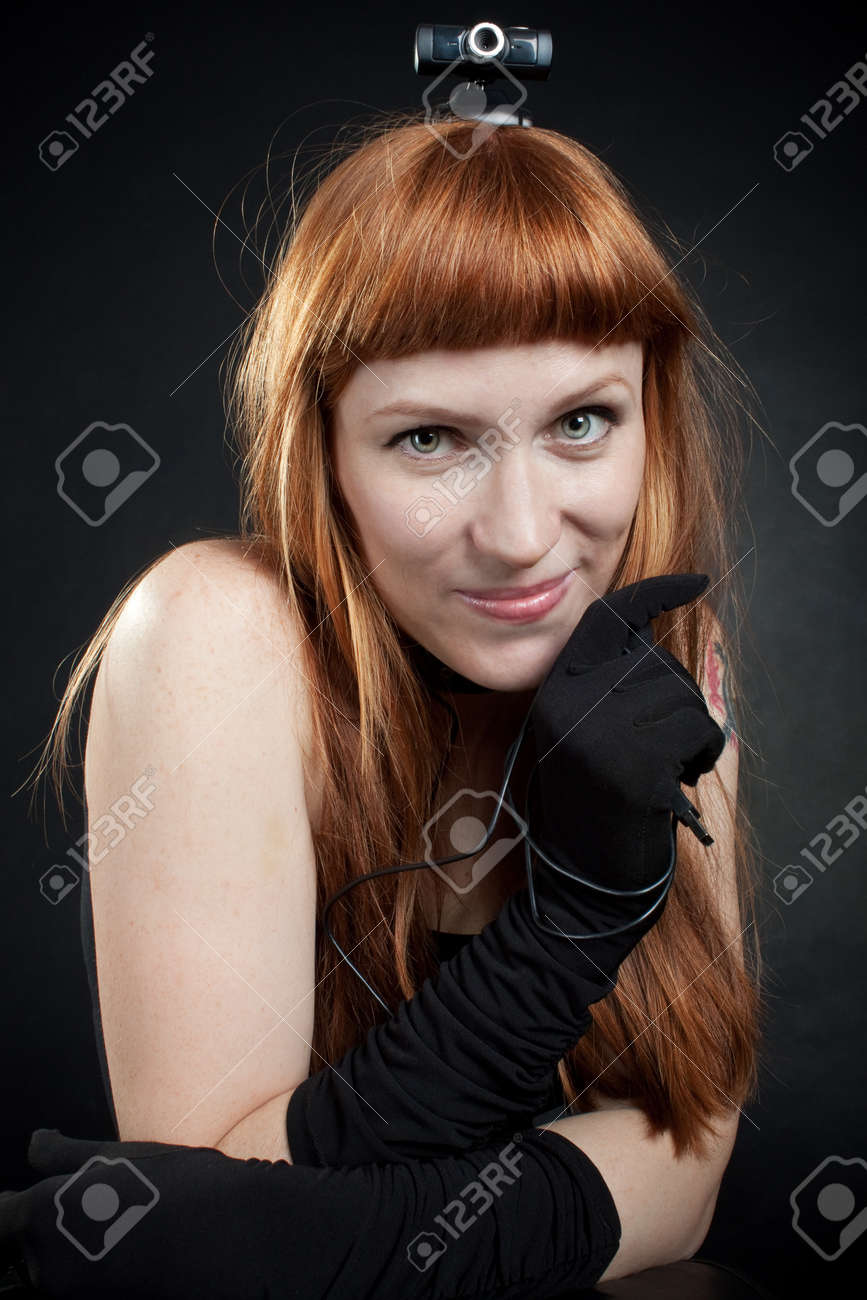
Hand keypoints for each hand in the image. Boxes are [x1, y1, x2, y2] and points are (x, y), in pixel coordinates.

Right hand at [522, 573, 724, 903]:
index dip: (654, 593)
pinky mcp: (633, 766)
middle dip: (674, 699)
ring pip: (682, 694)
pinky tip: (674, 783)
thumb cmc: (591, 805)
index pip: (608, 619)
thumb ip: (607, 682)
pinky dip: (699, 755)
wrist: (577, 884)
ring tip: (662, 768)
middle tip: (657, 746)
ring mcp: (599, 734)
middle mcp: (570, 703)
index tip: (694, 582)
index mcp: (554, 690)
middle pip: (657, 659)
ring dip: (690, 732)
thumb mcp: (583, 732)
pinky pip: (696, 730)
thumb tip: (652, 630)